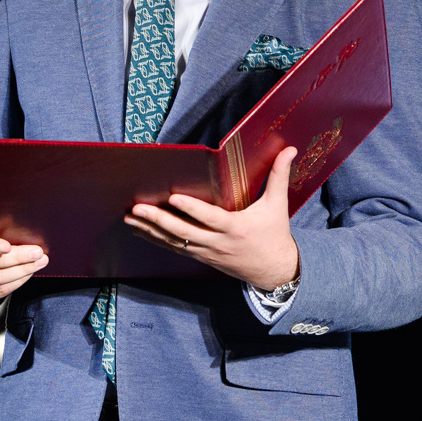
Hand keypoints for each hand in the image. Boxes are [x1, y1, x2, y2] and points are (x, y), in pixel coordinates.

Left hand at [125, 146, 300, 290]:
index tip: (173, 198)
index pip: (210, 218)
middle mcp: (218, 242)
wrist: (275, 271)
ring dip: (151, 230)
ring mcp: (207, 252)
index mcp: (236, 228)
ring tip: (130, 217)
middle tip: (137, 208)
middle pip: (184, 232)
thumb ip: (279, 176)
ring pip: (175, 242)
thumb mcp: (278, 206)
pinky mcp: (202, 257)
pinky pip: (176, 248)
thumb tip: (290, 149)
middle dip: (158, 220)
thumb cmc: (275, 234)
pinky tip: (141, 231)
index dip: (191, 209)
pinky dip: (157, 240)